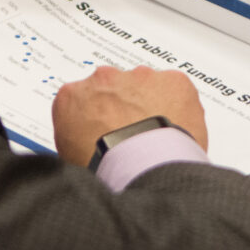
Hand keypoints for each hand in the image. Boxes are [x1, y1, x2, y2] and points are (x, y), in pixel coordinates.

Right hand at [52, 66, 207, 166]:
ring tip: (156, 140)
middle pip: (115, 89)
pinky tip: (175, 132)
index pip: (82, 99)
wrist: (141, 172)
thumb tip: (83, 144)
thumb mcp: (69, 160)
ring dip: (151, 106)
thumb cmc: (105, 171)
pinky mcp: (172, 80)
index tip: (105, 132)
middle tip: (133, 138)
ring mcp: (140, 77)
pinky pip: (176, 89)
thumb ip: (75, 137)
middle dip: (124, 108)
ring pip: (147, 87)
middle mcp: (104, 79)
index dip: (96, 118)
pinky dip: (179, 106)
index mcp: (72, 97)